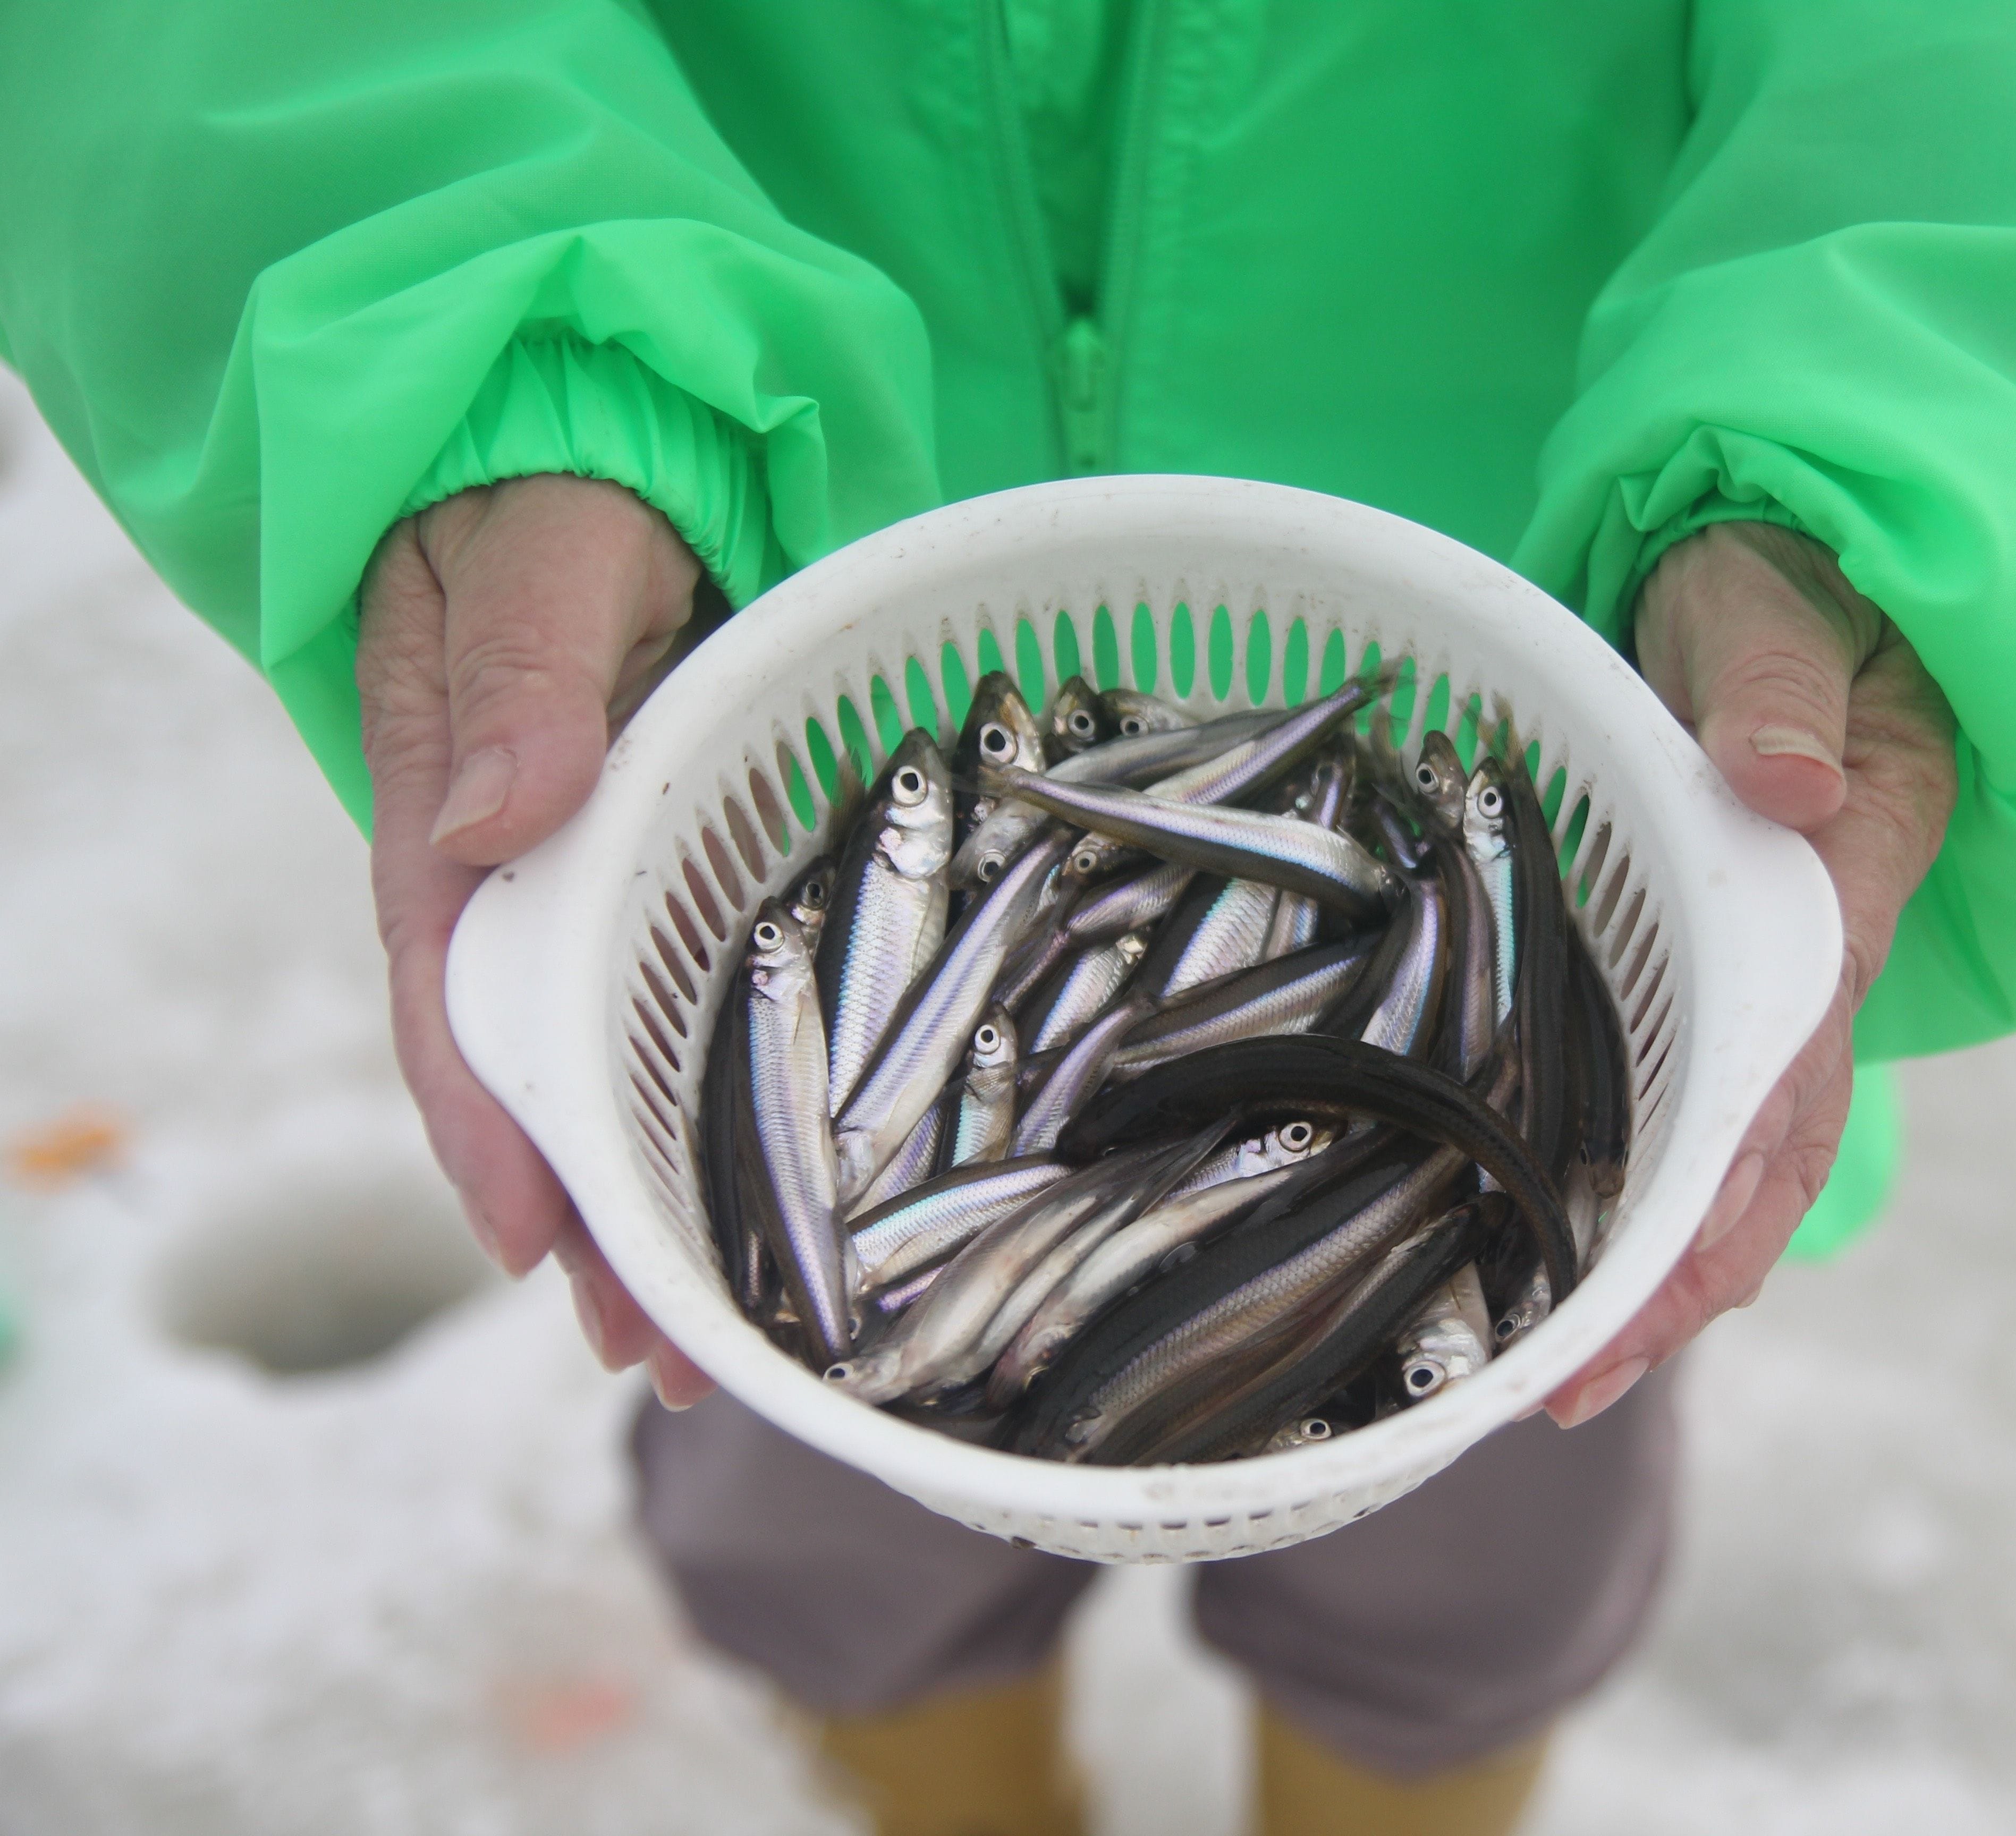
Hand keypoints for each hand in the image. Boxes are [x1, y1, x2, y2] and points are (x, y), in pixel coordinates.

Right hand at [358, 474, 718, 1405]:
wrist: (601, 459)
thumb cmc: (559, 503)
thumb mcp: (544, 570)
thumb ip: (523, 682)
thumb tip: (497, 813)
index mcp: (456, 819)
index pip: (457, 1000)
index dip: (494, 1129)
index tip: (539, 1243)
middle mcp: (515, 879)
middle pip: (533, 1077)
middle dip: (588, 1220)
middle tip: (659, 1357)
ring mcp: (590, 889)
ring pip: (602, 1068)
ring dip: (645, 1199)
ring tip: (703, 1342)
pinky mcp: (664, 877)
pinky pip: (670, 1011)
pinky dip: (697, 1110)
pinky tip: (746, 1199)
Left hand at [1544, 523, 1956, 1425]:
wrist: (1802, 566)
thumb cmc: (1782, 576)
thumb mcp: (1770, 600)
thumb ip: (1775, 680)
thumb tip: (1781, 781)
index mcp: (1846, 868)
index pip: (1787, 1054)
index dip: (1720, 1182)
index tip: (1643, 1288)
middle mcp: (1830, 941)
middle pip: (1773, 1142)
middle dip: (1683, 1275)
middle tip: (1569, 1389)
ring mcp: (1794, 964)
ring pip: (1750, 1146)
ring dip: (1672, 1263)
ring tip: (1571, 1372)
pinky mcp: (1747, 962)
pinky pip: (1721, 1101)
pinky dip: (1667, 1192)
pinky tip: (1598, 1254)